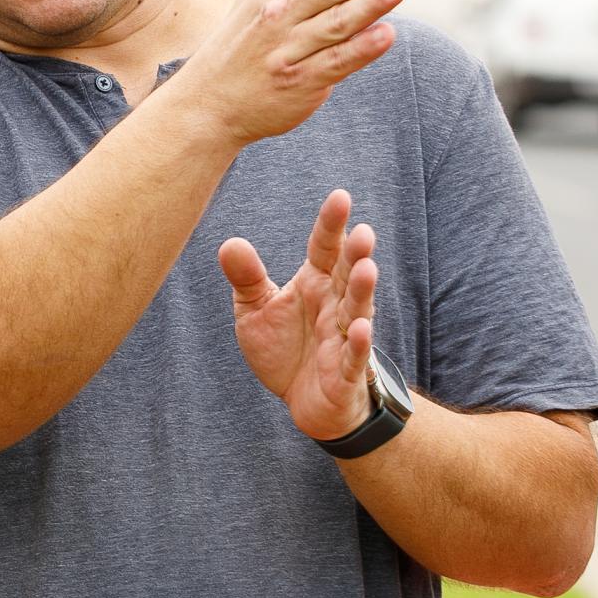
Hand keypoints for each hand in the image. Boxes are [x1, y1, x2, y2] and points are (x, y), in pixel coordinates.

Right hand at [172, 0, 414, 150]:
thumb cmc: (246, 44)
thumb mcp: (261, 0)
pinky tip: (387, 34)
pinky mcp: (300, 82)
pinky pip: (337, 62)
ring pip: (338, 21)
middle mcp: (277, 13)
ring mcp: (288, 49)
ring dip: (372, 2)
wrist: (209, 101)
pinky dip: (363, 48)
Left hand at [219, 189, 377, 441]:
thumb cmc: (284, 348)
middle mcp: (334, 305)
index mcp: (315, 283)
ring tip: (368, 268)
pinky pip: (354, 356)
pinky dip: (358, 344)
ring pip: (356, 310)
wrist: (302, 401)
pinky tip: (361, 328)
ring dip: (363, 291)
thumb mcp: (254, 311)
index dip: (331, 225)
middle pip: (347, 275)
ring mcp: (343, 337)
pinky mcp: (346, 372)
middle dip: (356, 254)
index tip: (340, 197)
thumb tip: (229, 242)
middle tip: (363, 231)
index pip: (325, 248)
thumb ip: (246, 278)